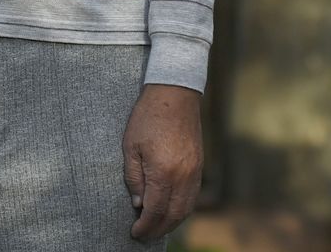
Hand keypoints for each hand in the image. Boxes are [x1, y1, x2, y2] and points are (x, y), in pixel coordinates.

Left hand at [121, 83, 203, 239]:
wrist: (175, 95)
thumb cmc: (147, 118)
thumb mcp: (130, 146)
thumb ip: (133, 178)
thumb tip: (138, 204)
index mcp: (163, 172)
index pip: (155, 210)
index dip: (145, 226)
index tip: (135, 233)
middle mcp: (183, 176)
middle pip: (173, 215)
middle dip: (158, 230)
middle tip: (144, 236)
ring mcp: (194, 172)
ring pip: (186, 209)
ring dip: (171, 223)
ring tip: (156, 228)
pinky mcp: (199, 166)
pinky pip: (192, 197)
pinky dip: (182, 210)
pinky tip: (171, 212)